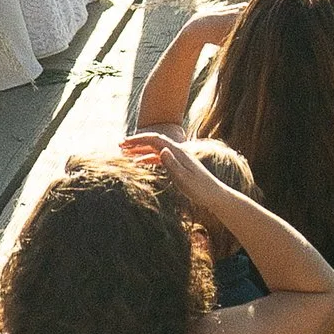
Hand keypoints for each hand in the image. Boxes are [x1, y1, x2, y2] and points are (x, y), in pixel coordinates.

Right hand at [121, 131, 237, 220]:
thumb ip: (172, 164)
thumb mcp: (184, 178)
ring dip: (140, 150)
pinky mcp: (178, 165)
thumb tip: (161, 150)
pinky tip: (139, 164)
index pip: (155, 139)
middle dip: (136, 142)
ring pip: (155, 150)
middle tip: (119, 145)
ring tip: (125, 153)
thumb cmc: (200, 188)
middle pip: (153, 142)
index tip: (125, 143)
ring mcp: (177, 157)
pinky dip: (147, 159)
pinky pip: (159, 158)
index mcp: (177, 151)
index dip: (139, 139)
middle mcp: (177, 151)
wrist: (214, 194)